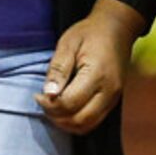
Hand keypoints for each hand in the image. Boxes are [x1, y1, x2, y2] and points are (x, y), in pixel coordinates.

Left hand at [37, 0, 144, 134]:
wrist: (117, 29)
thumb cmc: (89, 33)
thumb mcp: (67, 44)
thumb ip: (58, 70)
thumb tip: (49, 94)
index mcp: (97, 74)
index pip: (70, 103)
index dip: (50, 105)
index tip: (38, 96)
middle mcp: (109, 91)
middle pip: (80, 120)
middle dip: (57, 117)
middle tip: (44, 103)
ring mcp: (114, 98)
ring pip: (87, 125)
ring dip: (66, 123)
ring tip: (52, 108)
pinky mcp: (113, 101)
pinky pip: (94, 121)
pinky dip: (76, 121)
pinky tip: (65, 109)